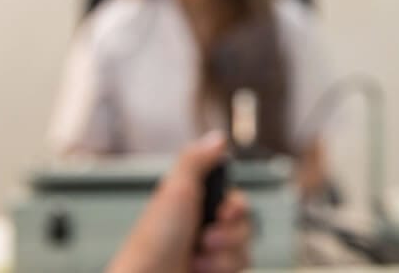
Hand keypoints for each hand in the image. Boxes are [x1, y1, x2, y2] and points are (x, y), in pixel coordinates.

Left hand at [107, 132, 251, 272]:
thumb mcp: (174, 190)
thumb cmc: (153, 242)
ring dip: (223, 256)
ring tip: (197, 260)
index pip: (234, 199)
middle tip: (204, 239)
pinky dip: (221, 270)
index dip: (235, 206)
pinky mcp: (215, 272)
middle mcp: (203, 228)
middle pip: (245, 224)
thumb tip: (218, 138)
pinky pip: (239, 268)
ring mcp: (210, 254)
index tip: (224, 212)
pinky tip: (200, 270)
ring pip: (244, 249)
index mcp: (194, 204)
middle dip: (229, 234)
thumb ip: (196, 161)